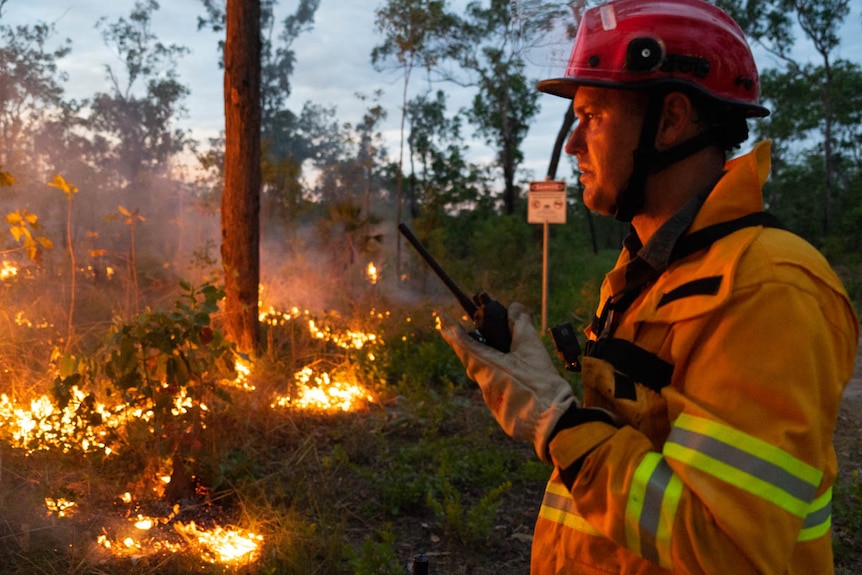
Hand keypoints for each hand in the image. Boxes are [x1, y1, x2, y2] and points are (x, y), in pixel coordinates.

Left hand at [439, 302, 576, 461]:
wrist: (552, 420)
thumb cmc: (540, 383)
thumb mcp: (532, 348)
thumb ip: (520, 325)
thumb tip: (513, 307)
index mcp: (486, 366)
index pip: (462, 344)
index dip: (451, 331)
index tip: (441, 320)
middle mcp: (483, 384)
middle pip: (473, 361)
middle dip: (473, 347)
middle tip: (477, 335)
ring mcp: (491, 401)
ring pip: (486, 376)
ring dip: (492, 366)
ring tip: (508, 358)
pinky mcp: (500, 412)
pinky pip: (497, 391)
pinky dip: (503, 381)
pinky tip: (519, 380)